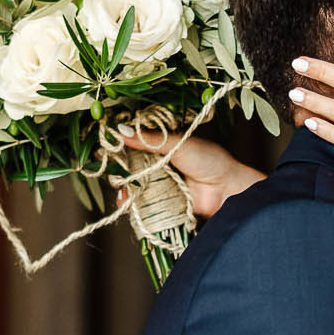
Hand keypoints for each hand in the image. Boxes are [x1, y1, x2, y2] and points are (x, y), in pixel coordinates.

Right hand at [120, 127, 262, 219]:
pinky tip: (126, 201)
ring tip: (121, 187)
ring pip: (132, 185)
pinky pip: (141, 203)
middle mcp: (157, 164)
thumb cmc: (209, 160)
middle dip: (118, 168)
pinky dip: (132, 204)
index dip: (118, 145)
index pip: (133, 143)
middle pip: (128, 166)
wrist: (228, 189)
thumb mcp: (179, 145)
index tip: (105, 146)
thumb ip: (150, 140)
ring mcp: (159, 184)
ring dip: (123, 187)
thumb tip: (121, 130)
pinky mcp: (161, 203)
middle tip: (112, 169)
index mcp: (162, 145)